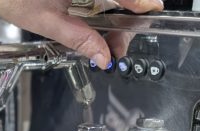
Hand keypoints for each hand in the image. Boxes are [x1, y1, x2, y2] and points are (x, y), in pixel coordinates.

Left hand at [0, 0, 162, 68]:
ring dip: (112, 17)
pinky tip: (95, 27)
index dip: (139, 2)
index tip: (152, 12)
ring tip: (107, 43)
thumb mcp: (48, 22)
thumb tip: (103, 56)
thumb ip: (79, 38)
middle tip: (115, 48)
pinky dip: (100, 10)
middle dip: (123, 20)